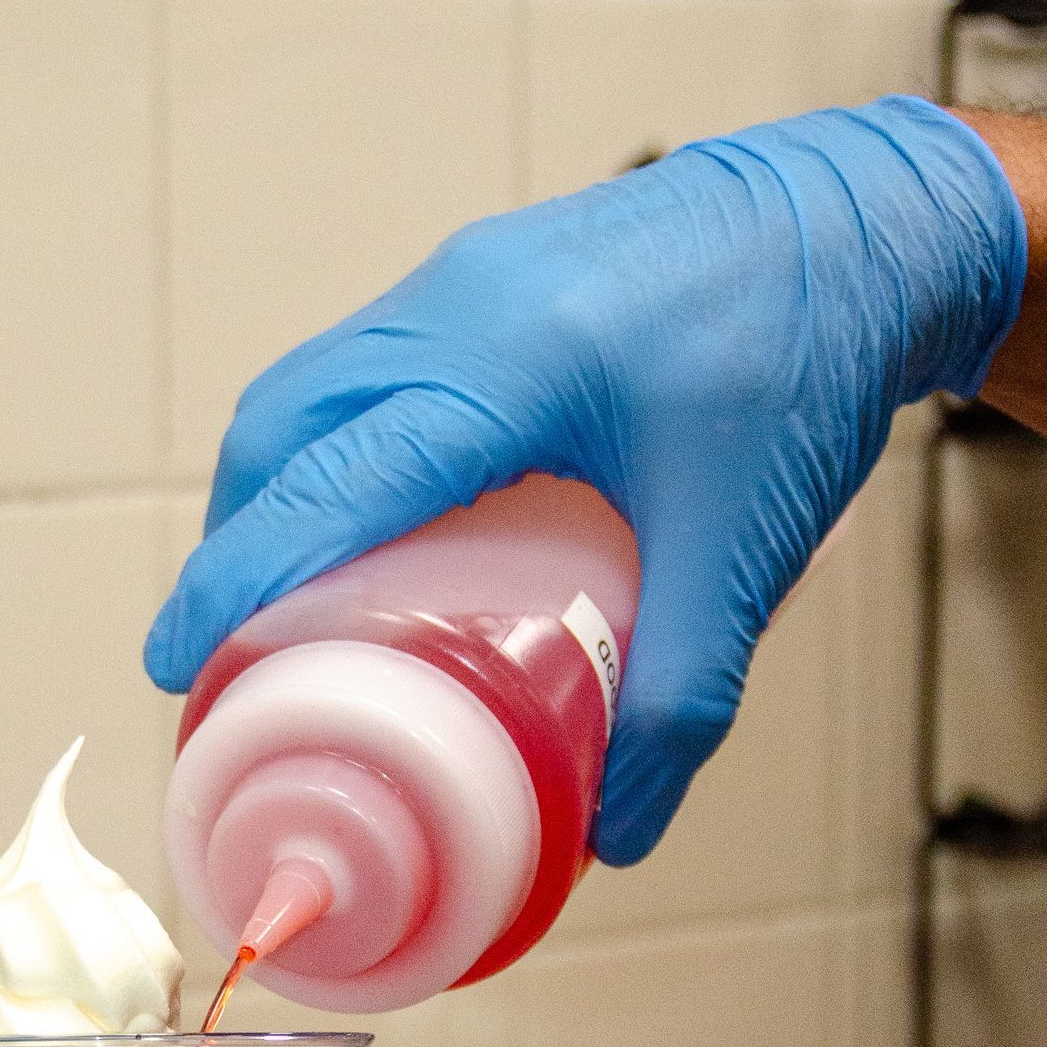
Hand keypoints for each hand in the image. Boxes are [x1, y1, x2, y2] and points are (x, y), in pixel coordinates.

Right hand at [145, 97, 1023, 863]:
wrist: (872, 219)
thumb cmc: (812, 353)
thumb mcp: (743, 545)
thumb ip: (684, 695)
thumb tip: (616, 827)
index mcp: (510, 362)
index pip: (327, 479)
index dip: (237, 578)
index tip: (174, 661)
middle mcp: (460, 305)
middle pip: (283, 427)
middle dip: (238, 542)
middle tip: (231, 652)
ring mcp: (465, 279)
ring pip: (314, 387)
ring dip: (281, 492)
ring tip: (292, 601)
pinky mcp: (487, 278)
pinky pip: (367, 366)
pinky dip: (336, 450)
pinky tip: (378, 522)